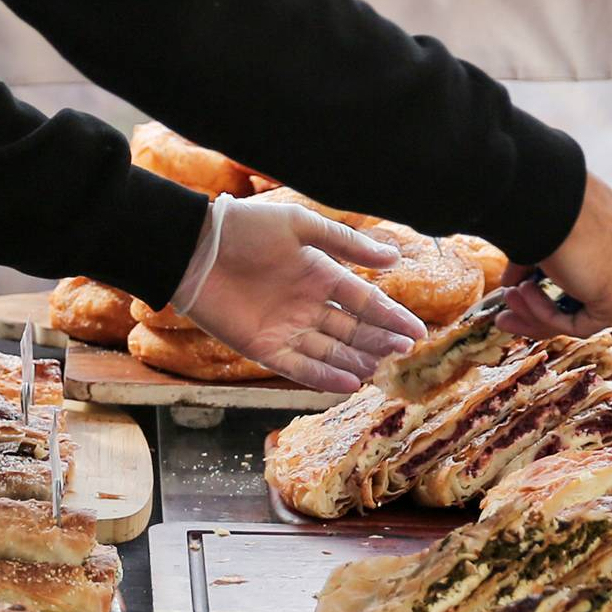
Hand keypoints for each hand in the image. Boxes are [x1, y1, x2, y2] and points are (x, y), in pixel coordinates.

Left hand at [171, 194, 425, 390]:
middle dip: (379, 342)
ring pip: (331, 351)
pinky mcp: (263, 348)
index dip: (391, 317)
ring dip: (356, 362)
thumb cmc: (245, 229)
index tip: (418, 334)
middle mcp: (308, 305)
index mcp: (320, 275)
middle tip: (404, 355)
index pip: (365, 301)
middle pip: (352, 330)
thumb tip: (394, 256)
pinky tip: (349, 384)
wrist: (193, 249)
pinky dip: (323, 377)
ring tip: (382, 371)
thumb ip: (346, 244)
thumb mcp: (300, 226)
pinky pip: (300, 367)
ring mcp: (287, 328)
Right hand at [501, 173, 611, 336]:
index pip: (589, 274)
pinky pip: (581, 323)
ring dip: (537, 310)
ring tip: (510, 294)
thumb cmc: (546, 203)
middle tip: (506, 309)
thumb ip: (535, 263)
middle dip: (539, 308)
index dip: (550, 289)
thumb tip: (512, 281)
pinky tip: (525, 291)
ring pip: (582, 313)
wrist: (550, 199)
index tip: (517, 289)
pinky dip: (547, 314)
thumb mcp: (544, 233)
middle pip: (586, 298)